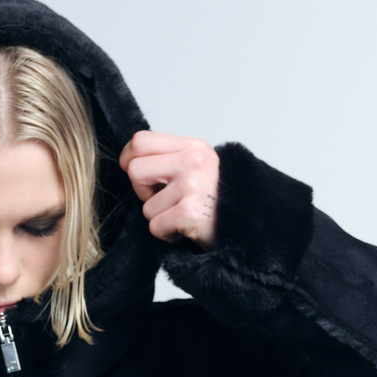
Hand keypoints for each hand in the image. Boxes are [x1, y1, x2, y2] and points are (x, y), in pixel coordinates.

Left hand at [119, 131, 218, 249]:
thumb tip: (132, 160)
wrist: (247, 227)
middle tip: (165, 200)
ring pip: (146, 207)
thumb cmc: (217, 202)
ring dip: (160, 218)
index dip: (128, 158)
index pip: (141, 141)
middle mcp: (193, 162)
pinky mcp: (188, 212)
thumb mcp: (199, 168)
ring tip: (183, 216)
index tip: (132, 171)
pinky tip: (186, 229)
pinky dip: (167, 234)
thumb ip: (171, 159)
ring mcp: (191, 186)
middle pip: (135, 171)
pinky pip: (155, 227)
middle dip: (142, 192)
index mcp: (193, 147)